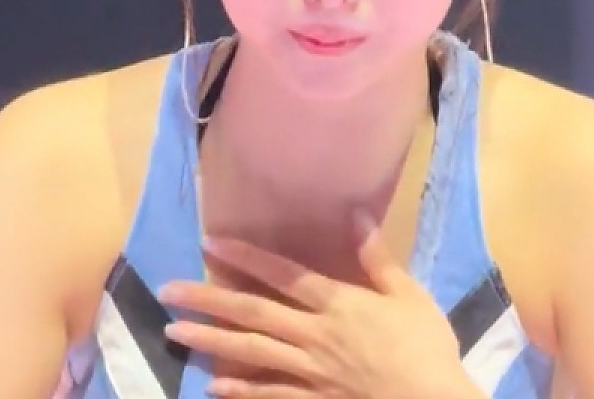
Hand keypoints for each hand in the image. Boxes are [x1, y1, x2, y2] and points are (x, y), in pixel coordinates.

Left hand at [157, 211, 479, 397]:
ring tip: (174, 331)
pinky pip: (270, 395)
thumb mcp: (408, 295)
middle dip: (207, 299)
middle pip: (253, 312)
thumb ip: (377, 257)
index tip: (209, 243)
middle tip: (168, 290)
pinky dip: (241, 391)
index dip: (245, 257)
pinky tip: (212, 386)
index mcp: (338, 304)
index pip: (283, 274)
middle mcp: (314, 334)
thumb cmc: (425, 347)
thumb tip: (356, 213)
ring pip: (251, 352)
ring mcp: (310, 372)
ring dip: (210, 340)